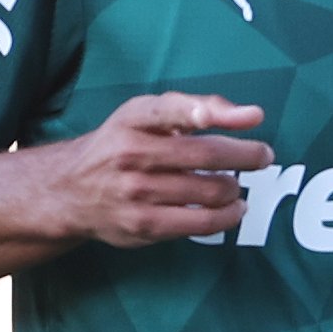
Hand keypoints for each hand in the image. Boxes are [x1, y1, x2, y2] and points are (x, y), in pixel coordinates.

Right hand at [29, 92, 272, 247]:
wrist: (70, 190)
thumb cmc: (120, 145)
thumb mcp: (143, 115)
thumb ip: (194, 107)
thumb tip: (250, 115)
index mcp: (130, 119)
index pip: (170, 109)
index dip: (207, 112)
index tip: (250, 116)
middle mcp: (130, 153)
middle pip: (205, 154)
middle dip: (246, 155)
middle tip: (262, 156)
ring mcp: (136, 192)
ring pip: (211, 191)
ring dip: (234, 188)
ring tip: (235, 186)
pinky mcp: (144, 224)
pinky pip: (202, 223)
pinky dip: (228, 216)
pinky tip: (232, 209)